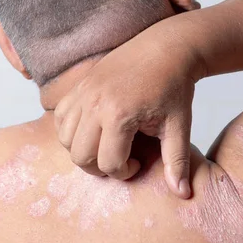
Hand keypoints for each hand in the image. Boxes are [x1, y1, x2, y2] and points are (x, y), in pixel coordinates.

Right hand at [54, 26, 199, 198]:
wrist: (167, 48)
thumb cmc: (175, 87)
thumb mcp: (179, 126)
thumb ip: (177, 161)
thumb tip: (182, 194)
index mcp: (120, 114)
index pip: (108, 163)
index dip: (124, 172)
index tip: (138, 164)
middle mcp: (95, 103)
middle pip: (80, 156)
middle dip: (99, 167)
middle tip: (120, 160)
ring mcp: (84, 92)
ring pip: (65, 139)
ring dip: (83, 150)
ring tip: (107, 145)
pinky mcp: (80, 85)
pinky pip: (60, 117)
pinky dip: (71, 131)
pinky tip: (95, 130)